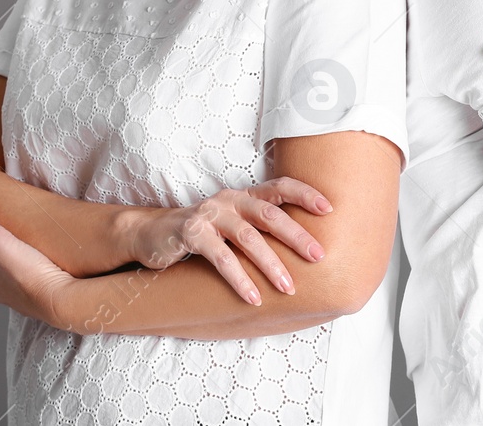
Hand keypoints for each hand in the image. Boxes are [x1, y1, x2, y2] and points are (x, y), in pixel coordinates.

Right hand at [124, 180, 331, 306]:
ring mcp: (210, 214)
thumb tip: (304, 249)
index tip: (329, 208)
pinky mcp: (191, 233)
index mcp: (245, 195)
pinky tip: (253, 297)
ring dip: (270, 265)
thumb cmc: (204, 233)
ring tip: (288, 288)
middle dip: (296, 235)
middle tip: (319, 256)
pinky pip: (220, 257)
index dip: (305, 193)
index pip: (280, 186)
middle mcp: (230, 200)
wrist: (152, 234)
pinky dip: (239, 278)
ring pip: (248, 238)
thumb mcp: (234, 224)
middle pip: (270, 214)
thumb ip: (260, 228)